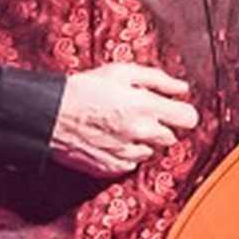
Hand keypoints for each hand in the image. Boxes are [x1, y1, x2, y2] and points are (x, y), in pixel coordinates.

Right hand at [48, 60, 199, 178]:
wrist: (50, 114)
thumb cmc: (84, 88)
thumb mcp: (121, 71)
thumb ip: (158, 79)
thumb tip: (182, 89)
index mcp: (145, 106)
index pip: (188, 119)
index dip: (183, 113)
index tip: (174, 110)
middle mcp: (140, 132)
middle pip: (171, 138)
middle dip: (160, 126)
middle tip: (139, 115)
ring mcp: (126, 153)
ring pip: (150, 152)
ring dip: (143, 141)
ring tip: (120, 126)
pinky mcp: (112, 168)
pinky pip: (131, 164)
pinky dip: (126, 154)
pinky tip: (110, 139)